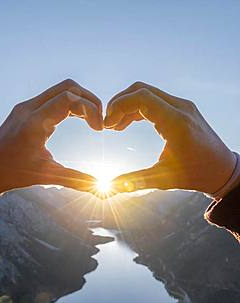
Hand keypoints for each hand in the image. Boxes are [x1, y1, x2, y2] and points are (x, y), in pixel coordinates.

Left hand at [0, 79, 101, 196]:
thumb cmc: (14, 172)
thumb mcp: (46, 175)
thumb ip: (75, 179)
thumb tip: (97, 186)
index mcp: (34, 123)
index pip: (69, 99)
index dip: (90, 109)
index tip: (99, 129)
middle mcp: (29, 109)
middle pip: (68, 88)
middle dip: (90, 100)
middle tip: (100, 121)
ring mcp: (27, 106)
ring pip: (61, 89)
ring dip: (81, 100)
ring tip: (92, 120)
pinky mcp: (27, 109)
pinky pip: (54, 97)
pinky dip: (71, 103)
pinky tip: (79, 119)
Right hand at [105, 82, 235, 194]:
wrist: (222, 170)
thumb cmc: (196, 175)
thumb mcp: (163, 179)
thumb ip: (135, 181)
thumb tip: (111, 185)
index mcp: (177, 123)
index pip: (141, 98)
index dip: (119, 106)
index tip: (108, 125)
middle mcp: (181, 108)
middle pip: (141, 90)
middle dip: (119, 103)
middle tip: (108, 124)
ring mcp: (183, 106)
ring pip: (147, 93)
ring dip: (128, 105)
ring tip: (115, 126)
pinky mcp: (182, 109)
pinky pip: (155, 100)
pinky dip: (139, 108)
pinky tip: (128, 124)